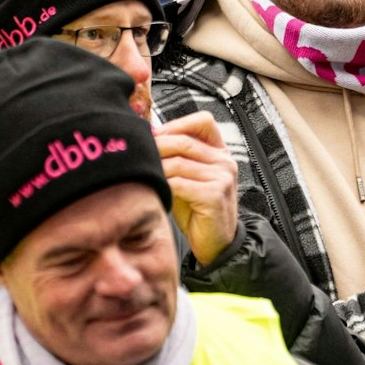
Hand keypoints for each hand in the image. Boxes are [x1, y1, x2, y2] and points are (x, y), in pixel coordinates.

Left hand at [155, 112, 239, 265]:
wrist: (216, 242)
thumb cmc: (197, 209)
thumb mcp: (187, 176)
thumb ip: (175, 156)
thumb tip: (147, 134)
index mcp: (220, 152)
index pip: (203, 121)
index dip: (176, 125)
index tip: (155, 134)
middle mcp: (224, 161)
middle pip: (183, 141)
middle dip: (157, 147)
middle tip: (140, 155)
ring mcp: (222, 177)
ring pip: (177, 162)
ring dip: (157, 169)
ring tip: (145, 175)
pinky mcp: (214, 195)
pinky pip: (179, 183)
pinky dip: (163, 186)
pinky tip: (157, 192)